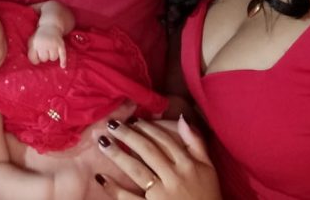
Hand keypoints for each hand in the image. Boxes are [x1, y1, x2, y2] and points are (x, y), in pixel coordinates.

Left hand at [28, 25, 66, 67]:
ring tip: (50, 50)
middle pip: (44, 59)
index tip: (36, 56)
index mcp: (35, 43)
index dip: (35, 59)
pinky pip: (63, 54)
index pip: (34, 59)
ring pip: (53, 58)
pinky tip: (63, 66)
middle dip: (44, 57)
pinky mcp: (61, 44)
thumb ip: (31, 51)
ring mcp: (53, 44)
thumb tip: (36, 63)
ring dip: (52, 56)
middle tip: (44, 50)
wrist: (51, 25)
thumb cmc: (40, 36)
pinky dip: (63, 61)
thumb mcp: (32, 40)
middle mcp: (44, 44)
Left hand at [95, 115, 221, 198]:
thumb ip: (196, 142)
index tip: (133, 118)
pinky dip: (115, 189)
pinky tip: (101, 177)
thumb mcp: (208, 167)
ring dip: (118, 155)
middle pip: (148, 151)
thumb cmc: (207, 195)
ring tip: (102, 142)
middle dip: (128, 135)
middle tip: (111, 124)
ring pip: (136, 170)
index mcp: (187, 164)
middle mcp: (174, 177)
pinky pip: (130, 199)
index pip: (164, 140)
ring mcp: (162, 195)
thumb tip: (181, 117)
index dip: (148, 127)